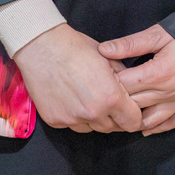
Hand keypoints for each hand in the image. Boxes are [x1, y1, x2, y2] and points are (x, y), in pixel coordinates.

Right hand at [15, 23, 143, 133]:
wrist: (41, 46)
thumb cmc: (75, 48)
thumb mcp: (109, 58)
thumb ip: (124, 80)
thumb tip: (132, 93)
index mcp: (111, 98)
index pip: (133, 122)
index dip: (133, 115)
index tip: (128, 109)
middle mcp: (93, 113)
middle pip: (112, 128)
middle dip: (114, 117)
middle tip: (106, 101)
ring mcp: (72, 119)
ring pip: (92, 128)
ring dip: (94, 119)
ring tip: (87, 98)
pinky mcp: (55, 120)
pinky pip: (72, 125)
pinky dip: (74, 116)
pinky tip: (70, 99)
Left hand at [98, 24, 174, 135]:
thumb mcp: (159, 34)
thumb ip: (130, 44)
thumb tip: (103, 50)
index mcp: (156, 74)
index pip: (123, 85)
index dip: (108, 83)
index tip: (98, 80)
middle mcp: (167, 93)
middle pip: (133, 104)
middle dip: (116, 102)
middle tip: (103, 99)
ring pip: (150, 120)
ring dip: (133, 120)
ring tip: (119, 117)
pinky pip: (172, 123)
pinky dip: (157, 128)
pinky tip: (144, 128)